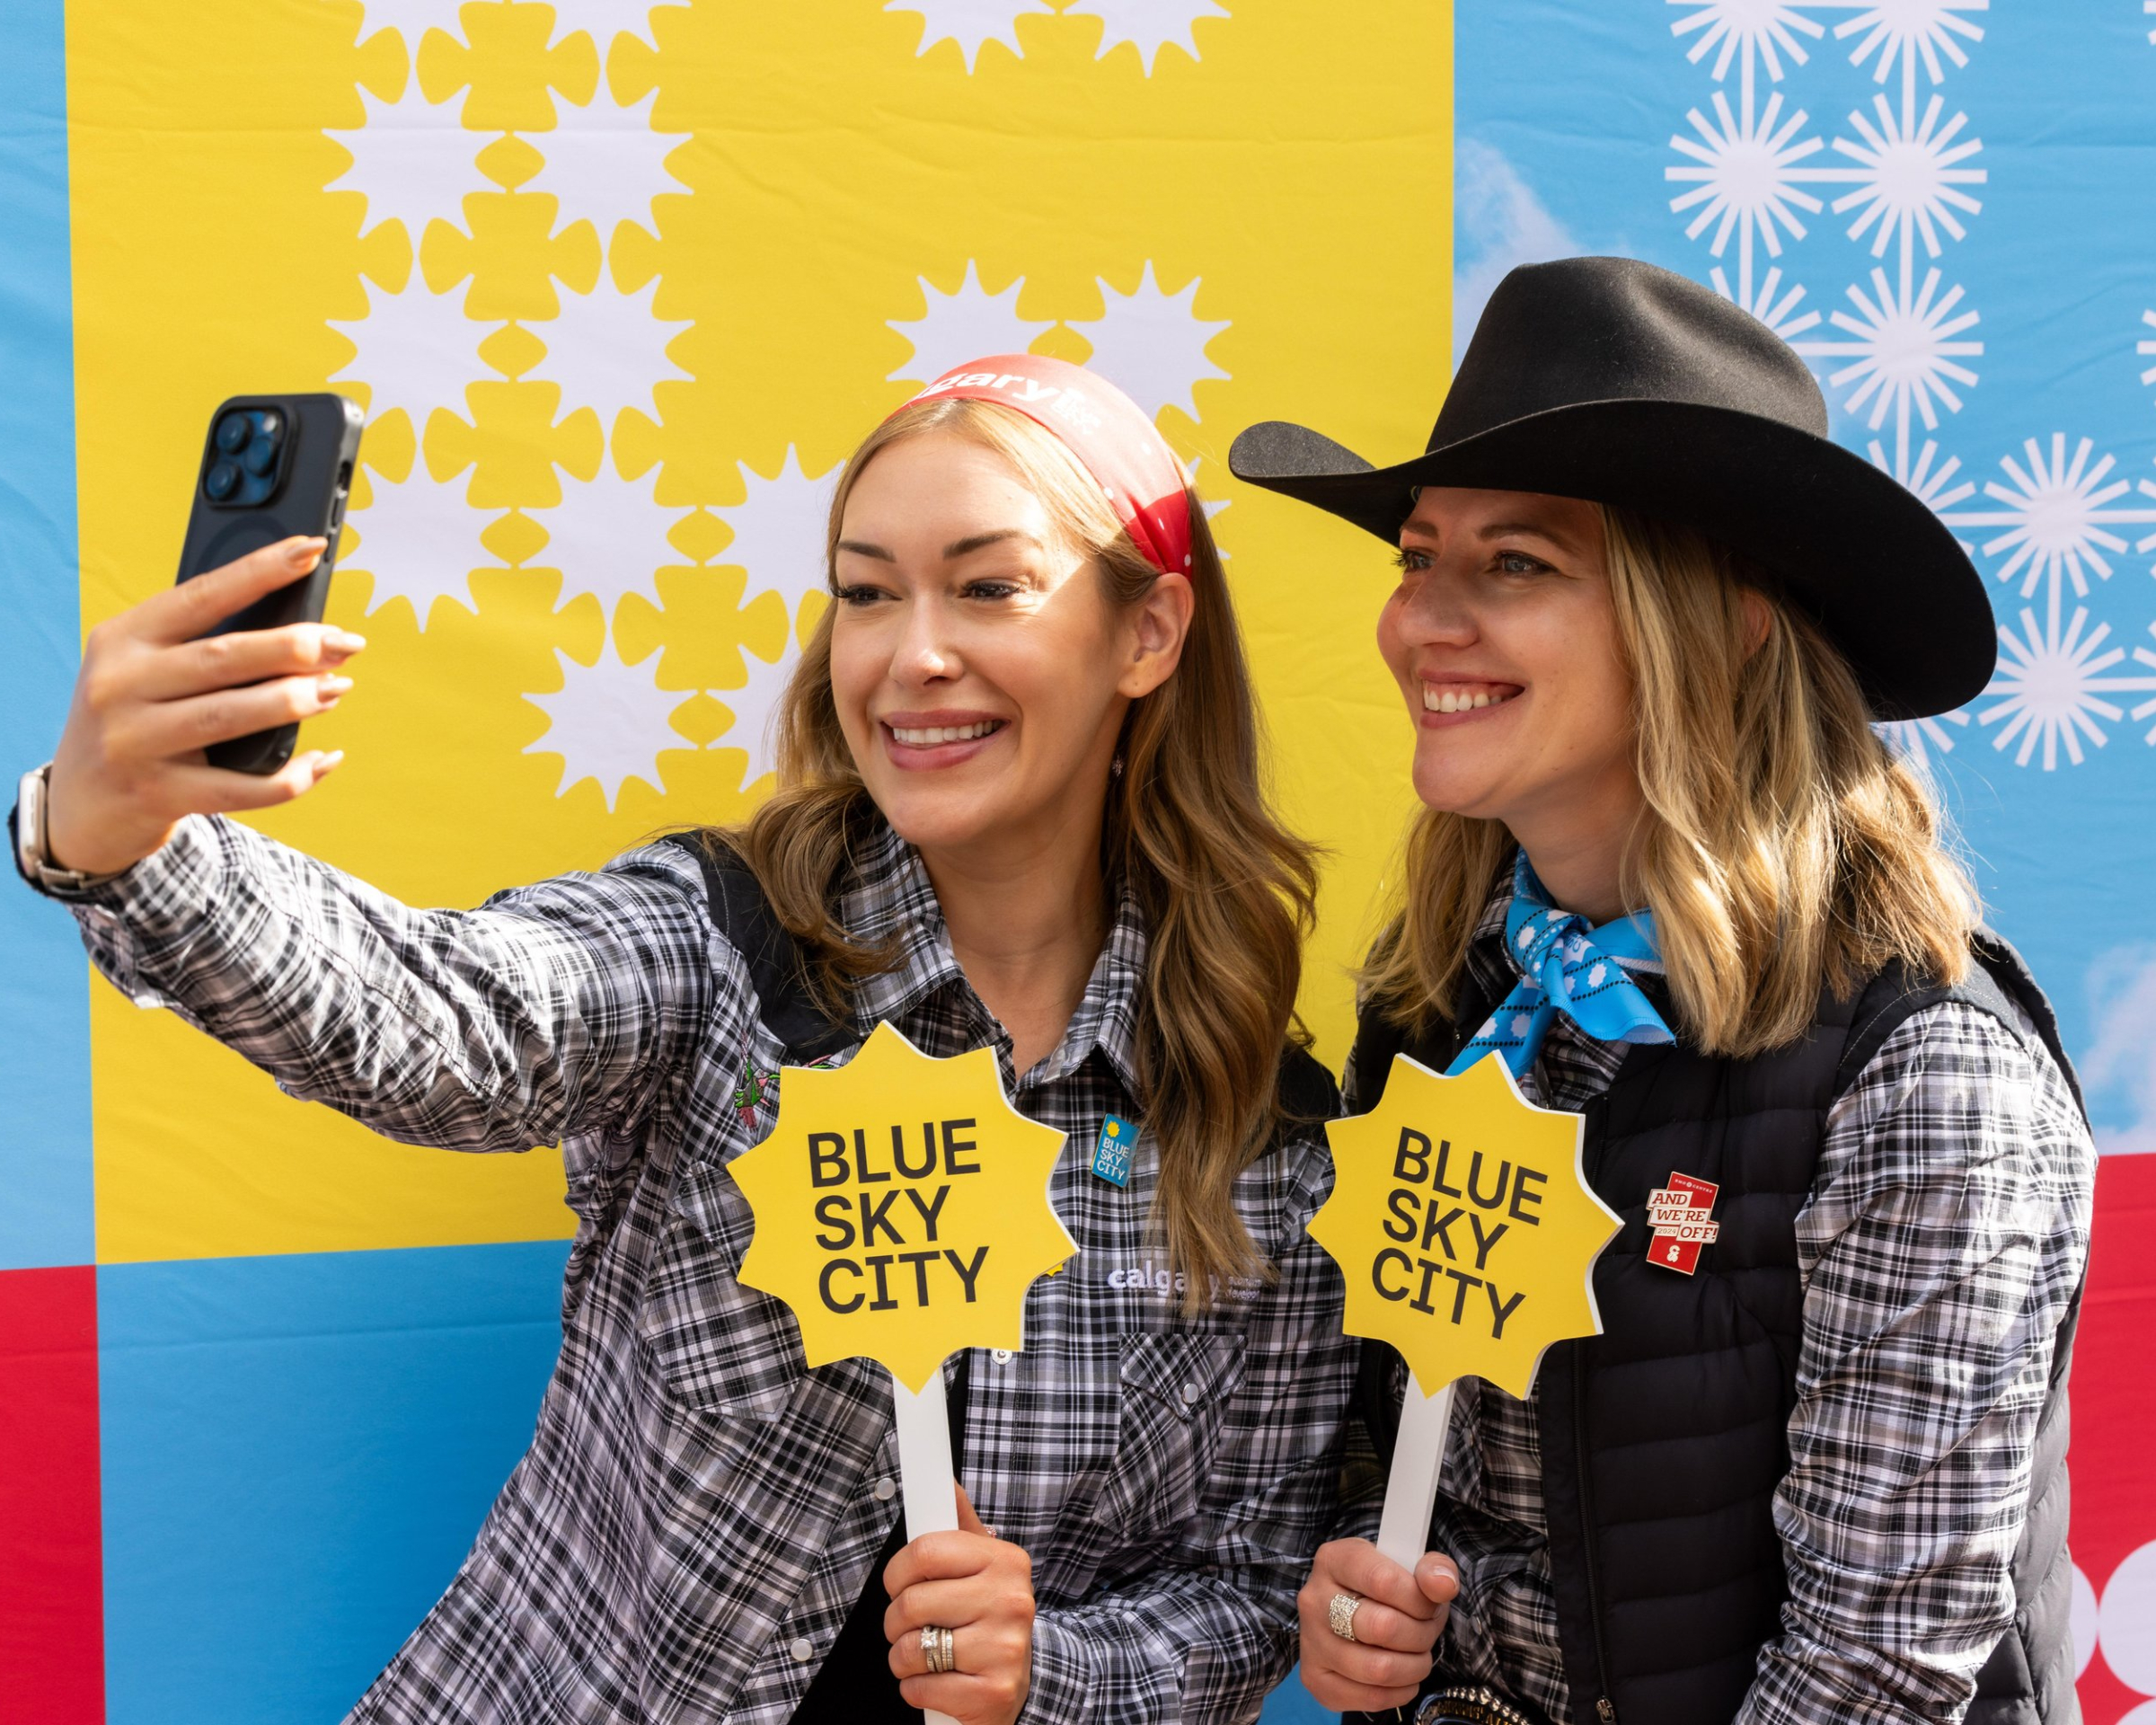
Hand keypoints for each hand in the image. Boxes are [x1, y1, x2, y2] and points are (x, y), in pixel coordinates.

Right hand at [46, 537, 361, 875]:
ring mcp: (133, 742)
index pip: (200, 596)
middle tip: (346, 643)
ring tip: (337, 689)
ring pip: (230, 717)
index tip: (311, 550)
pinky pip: (240, 787)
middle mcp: (119, 685)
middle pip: (223, 657)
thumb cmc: (133, 721)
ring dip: (295, 701)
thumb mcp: (143, 672)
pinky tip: (323, 761)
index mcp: (121, 640)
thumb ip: (201, 647)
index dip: (259, 571)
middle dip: (294, 646)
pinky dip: (292, 777)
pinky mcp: (156, 794)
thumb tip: (302, 633)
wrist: (78, 807)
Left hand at [884, 1484, 1033, 1724]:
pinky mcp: (994, 1692)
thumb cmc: (987, 1618)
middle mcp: (1011, 1600)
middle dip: (895, 1621)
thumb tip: (945, 1482)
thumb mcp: (980, 1568)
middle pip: (911, 1602)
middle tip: (910, 1625)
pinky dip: (915, 1689)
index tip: (898, 1583)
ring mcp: (1005, 1648)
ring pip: (911, 1648)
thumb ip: (959, 1527)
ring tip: (925, 1655)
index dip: (897, 1571)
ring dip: (903, 1658)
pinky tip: (938, 1682)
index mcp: (1005, 1561)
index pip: (925, 1552)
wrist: (1017, 1682)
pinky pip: (920, 1687)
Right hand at [1295, 1537, 1459, 1712]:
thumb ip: (1434, 1568)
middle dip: (1420, 1634)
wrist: (1354, 1609)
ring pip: (1378, 1668)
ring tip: (1417, 1654)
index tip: (1429, 1604)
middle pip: (1381, 1627)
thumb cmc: (1387, 1586)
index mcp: (1334, 1560)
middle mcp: (1314, 1599)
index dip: (1419, 1599)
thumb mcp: (1412, 1564)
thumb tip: (1443, 1585)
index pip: (1383, 1580)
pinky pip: (1370, 1698)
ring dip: (1414, 1666)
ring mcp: (1311, 1642)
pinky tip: (1402, 1675)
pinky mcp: (1316, 1679)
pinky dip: (1400, 1692)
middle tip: (1426, 1631)